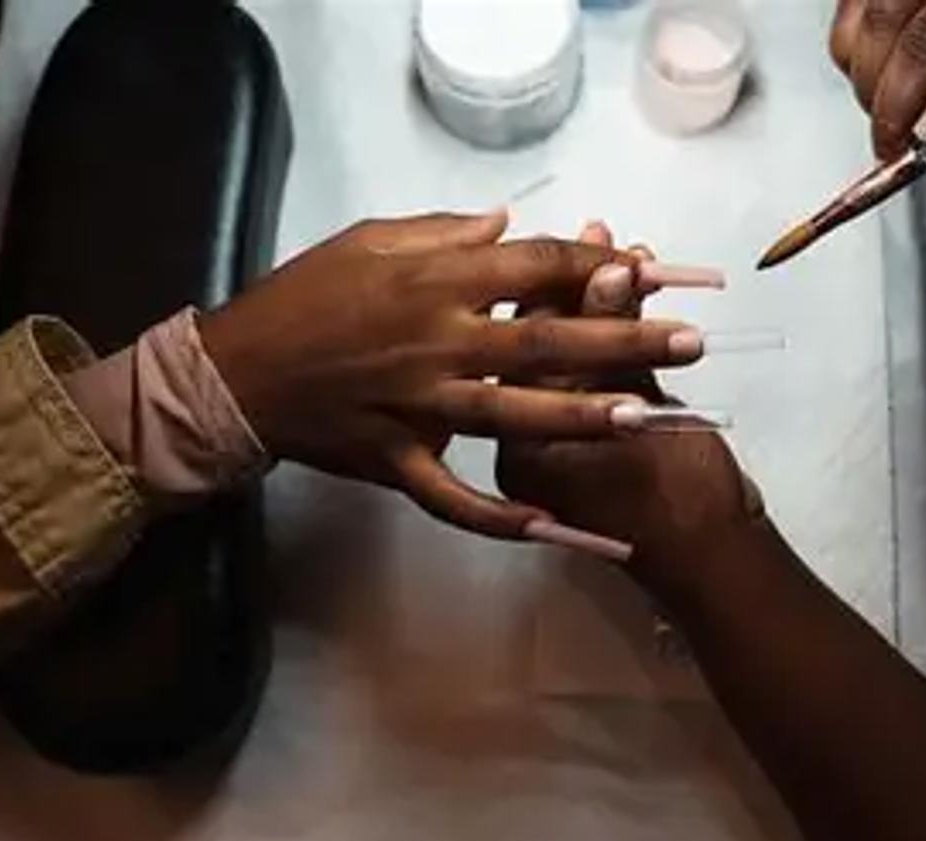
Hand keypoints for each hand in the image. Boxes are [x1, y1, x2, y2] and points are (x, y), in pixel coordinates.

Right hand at [199, 212, 705, 538]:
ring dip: (580, 416)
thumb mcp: (367, 239)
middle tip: (689, 341)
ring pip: (512, 415)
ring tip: (644, 415)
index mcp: (431, 281)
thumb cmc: (302, 296)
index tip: (658, 270)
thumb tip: (507, 224)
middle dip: (620, 339)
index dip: (599, 267)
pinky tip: (551, 531)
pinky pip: (453, 497)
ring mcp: (417, 407)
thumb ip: (442, 232)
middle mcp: (435, 341)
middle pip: (541, 339)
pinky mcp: (396, 460)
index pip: (532, 267)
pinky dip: (500, 517)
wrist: (236, 372)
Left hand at [496, 222, 758, 579]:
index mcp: (519, 446)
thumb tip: (605, 275)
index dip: (559, 293)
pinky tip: (641, 296)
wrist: (715, 563)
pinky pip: (600, 377)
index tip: (591, 249)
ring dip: (604, 307)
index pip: (523, 352)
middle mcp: (529, 442)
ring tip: (632, 256)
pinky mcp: (601, 438)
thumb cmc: (676, 502)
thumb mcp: (643, 418)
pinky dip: (622, 339)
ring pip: (572, 359)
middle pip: (543, 347)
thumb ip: (619, 348)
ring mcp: (563, 442)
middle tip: (605, 238)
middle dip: (580, 288)